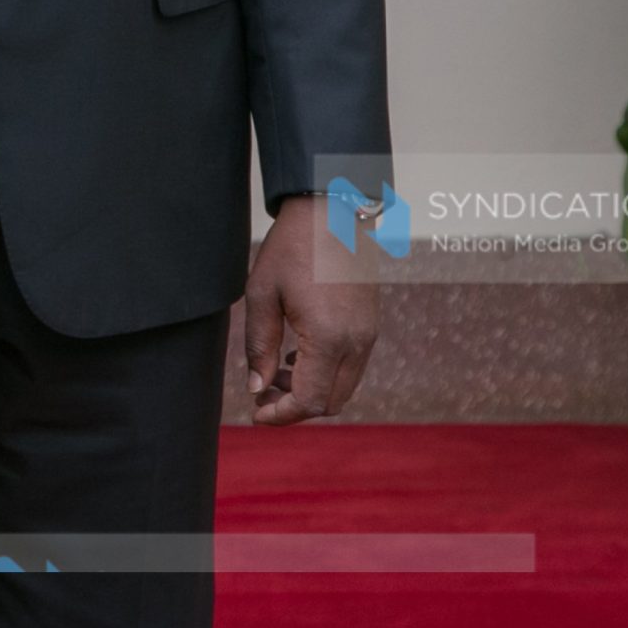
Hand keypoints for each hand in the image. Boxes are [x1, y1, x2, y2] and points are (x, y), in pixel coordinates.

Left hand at [242, 195, 378, 425]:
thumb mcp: (262, 294)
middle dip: (294, 407)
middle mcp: (356, 343)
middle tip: (262, 393)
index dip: (281, 414)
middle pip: (330, 402)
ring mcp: (368, 336)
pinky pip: (351, 367)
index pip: (310, 400)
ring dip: (310, 390)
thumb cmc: (292, 248)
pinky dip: (325, 373)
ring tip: (273, 371)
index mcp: (328, 338)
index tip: (256, 412)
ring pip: (343, 388)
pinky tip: (294, 355)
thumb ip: (258, 345)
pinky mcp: (370, 327)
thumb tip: (256, 387)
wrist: (331, 212)